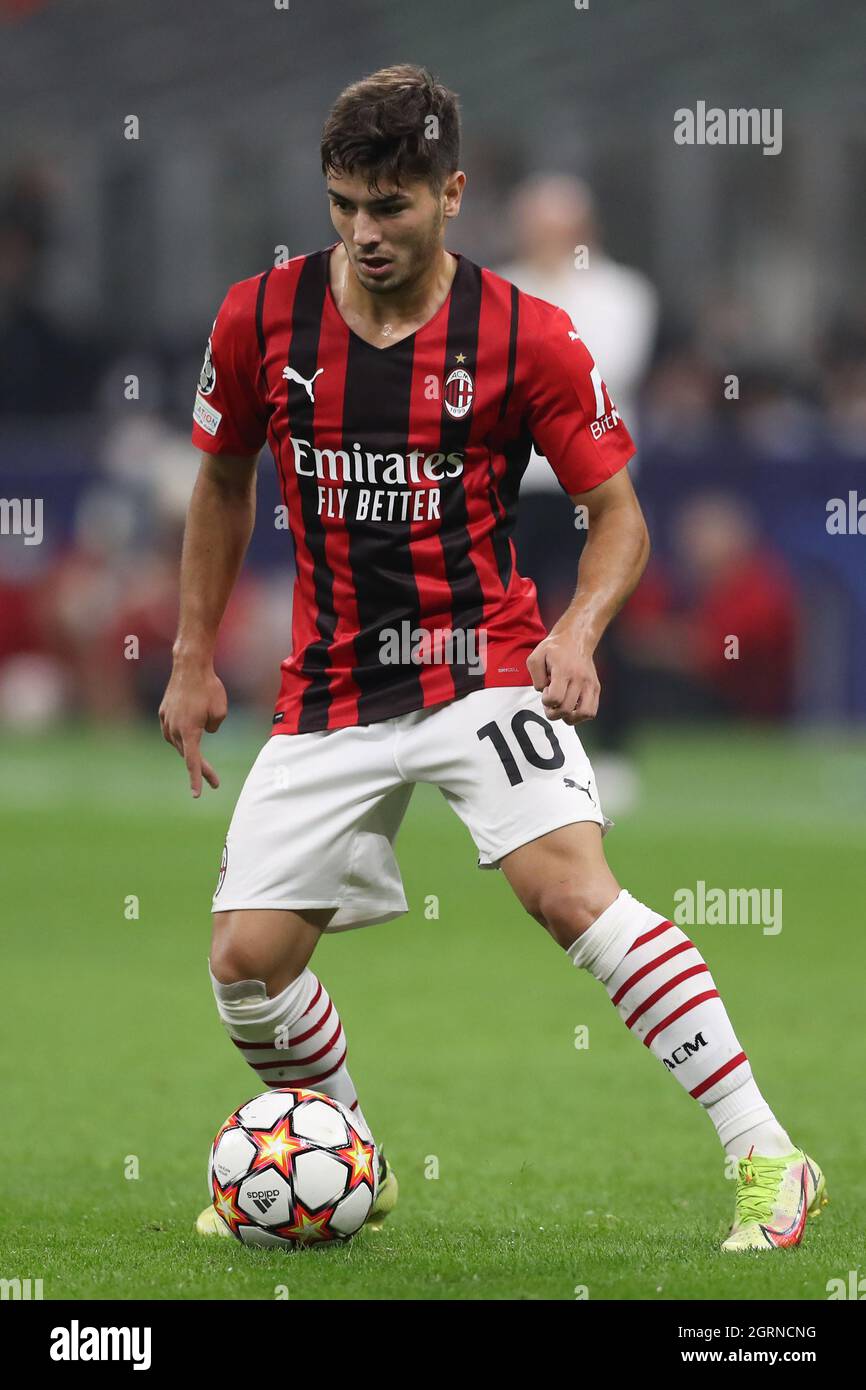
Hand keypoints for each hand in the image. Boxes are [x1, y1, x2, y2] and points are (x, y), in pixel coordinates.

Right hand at [158, 659, 227, 796]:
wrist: (189, 666)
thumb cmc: (209, 687)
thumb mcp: (221, 712)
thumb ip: (214, 728)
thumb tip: (205, 732)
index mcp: (189, 732)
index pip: (192, 762)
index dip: (196, 779)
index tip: (197, 794)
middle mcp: (174, 729)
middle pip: (188, 754)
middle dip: (202, 767)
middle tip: (215, 782)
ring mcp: (166, 721)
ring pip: (179, 742)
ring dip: (191, 745)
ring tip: (204, 738)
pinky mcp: (163, 713)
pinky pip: (173, 729)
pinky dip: (182, 732)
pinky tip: (190, 726)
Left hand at [526, 631, 600, 724]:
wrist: (576, 639)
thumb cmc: (554, 649)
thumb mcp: (536, 657)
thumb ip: (535, 677)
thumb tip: (544, 692)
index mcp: (564, 671)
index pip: (555, 699)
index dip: (546, 701)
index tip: (546, 690)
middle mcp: (579, 679)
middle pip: (566, 709)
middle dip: (553, 711)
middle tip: (551, 700)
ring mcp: (590, 684)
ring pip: (583, 714)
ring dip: (569, 717)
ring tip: (562, 707)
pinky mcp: (596, 688)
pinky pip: (591, 712)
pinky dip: (580, 716)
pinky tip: (572, 707)